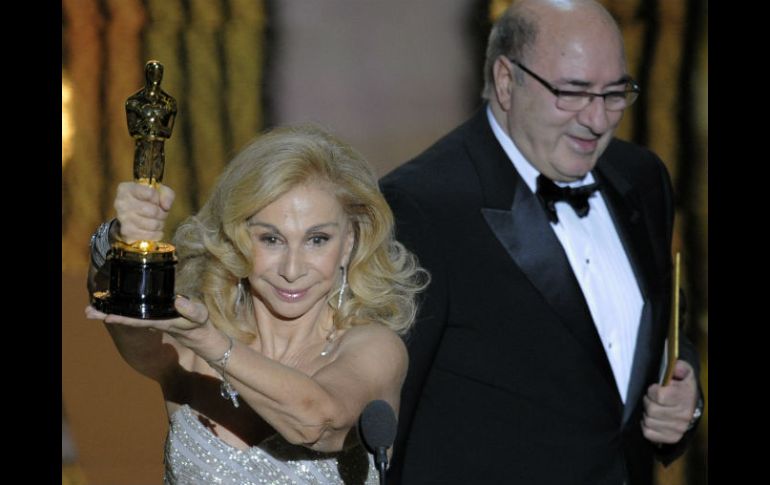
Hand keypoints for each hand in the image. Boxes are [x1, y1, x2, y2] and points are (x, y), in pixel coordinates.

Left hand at [85, 296, 226, 358]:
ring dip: (109, 312)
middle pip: (126, 318)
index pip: (138, 320)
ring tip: (90, 308)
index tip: (107, 316)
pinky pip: (131, 312)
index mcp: (161, 321)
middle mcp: (151, 321)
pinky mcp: (150, 315)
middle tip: (87, 312)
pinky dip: (120, 309)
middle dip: (107, 315)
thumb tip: (177, 300)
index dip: (123, 318)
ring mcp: (150, 319)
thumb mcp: (199, 316)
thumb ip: (190, 309)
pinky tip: (110, 304)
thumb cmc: (199, 325)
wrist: (199, 336)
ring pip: (126, 315)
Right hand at [114, 181, 174, 242]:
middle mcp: (121, 203)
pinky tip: (155, 230)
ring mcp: (122, 218)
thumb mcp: (159, 191)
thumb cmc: (146, 200)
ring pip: (153, 224)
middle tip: (162, 214)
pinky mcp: (127, 232)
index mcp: (126, 189)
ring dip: (160, 224)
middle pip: (153, 211)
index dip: (159, 199)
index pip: (151, 194)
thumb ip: (167, 194)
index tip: (157, 201)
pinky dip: (157, 234)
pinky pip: (149, 235)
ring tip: (158, 221)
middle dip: (162, 214)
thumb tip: (166, 206)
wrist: (132, 215)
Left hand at [641, 360, 698, 443]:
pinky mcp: (671, 438)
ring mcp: (677, 429)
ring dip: (646, 413)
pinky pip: (648, 433)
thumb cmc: (683, 388)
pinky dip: (646, 426)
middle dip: (647, 401)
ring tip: (653, 407)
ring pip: (648, 421)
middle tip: (651, 398)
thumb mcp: (684, 372)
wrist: (692, 406)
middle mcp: (682, 416)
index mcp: (684, 398)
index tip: (655, 388)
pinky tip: (652, 418)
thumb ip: (679, 367)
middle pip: (651, 409)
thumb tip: (675, 367)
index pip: (658, 395)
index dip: (652, 390)